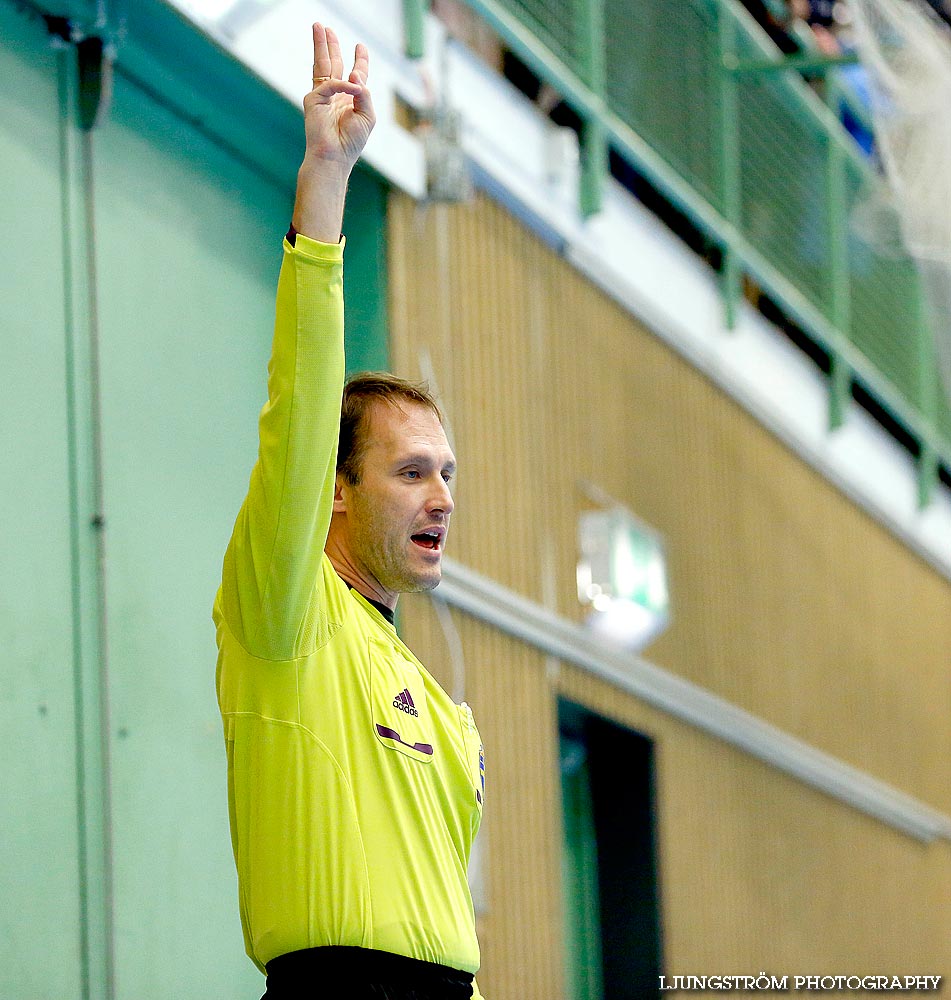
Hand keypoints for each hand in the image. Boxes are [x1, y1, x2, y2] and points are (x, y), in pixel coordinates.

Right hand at [302, 23, 374, 170]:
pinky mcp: (313, 100)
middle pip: (333, 64)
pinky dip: (344, 84)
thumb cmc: (351, 141)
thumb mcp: (367, 115)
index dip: (359, 60)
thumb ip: (365, 93)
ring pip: (322, 65)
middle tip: (327, 28)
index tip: (360, 47)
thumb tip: (355, 73)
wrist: (334, 157)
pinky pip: (330, 84)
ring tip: (319, 27)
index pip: (356, 75)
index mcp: (350, 100)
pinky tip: (354, 85)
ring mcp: (323, 97)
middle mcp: (336, 96)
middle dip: (331, 45)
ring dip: (321, 45)